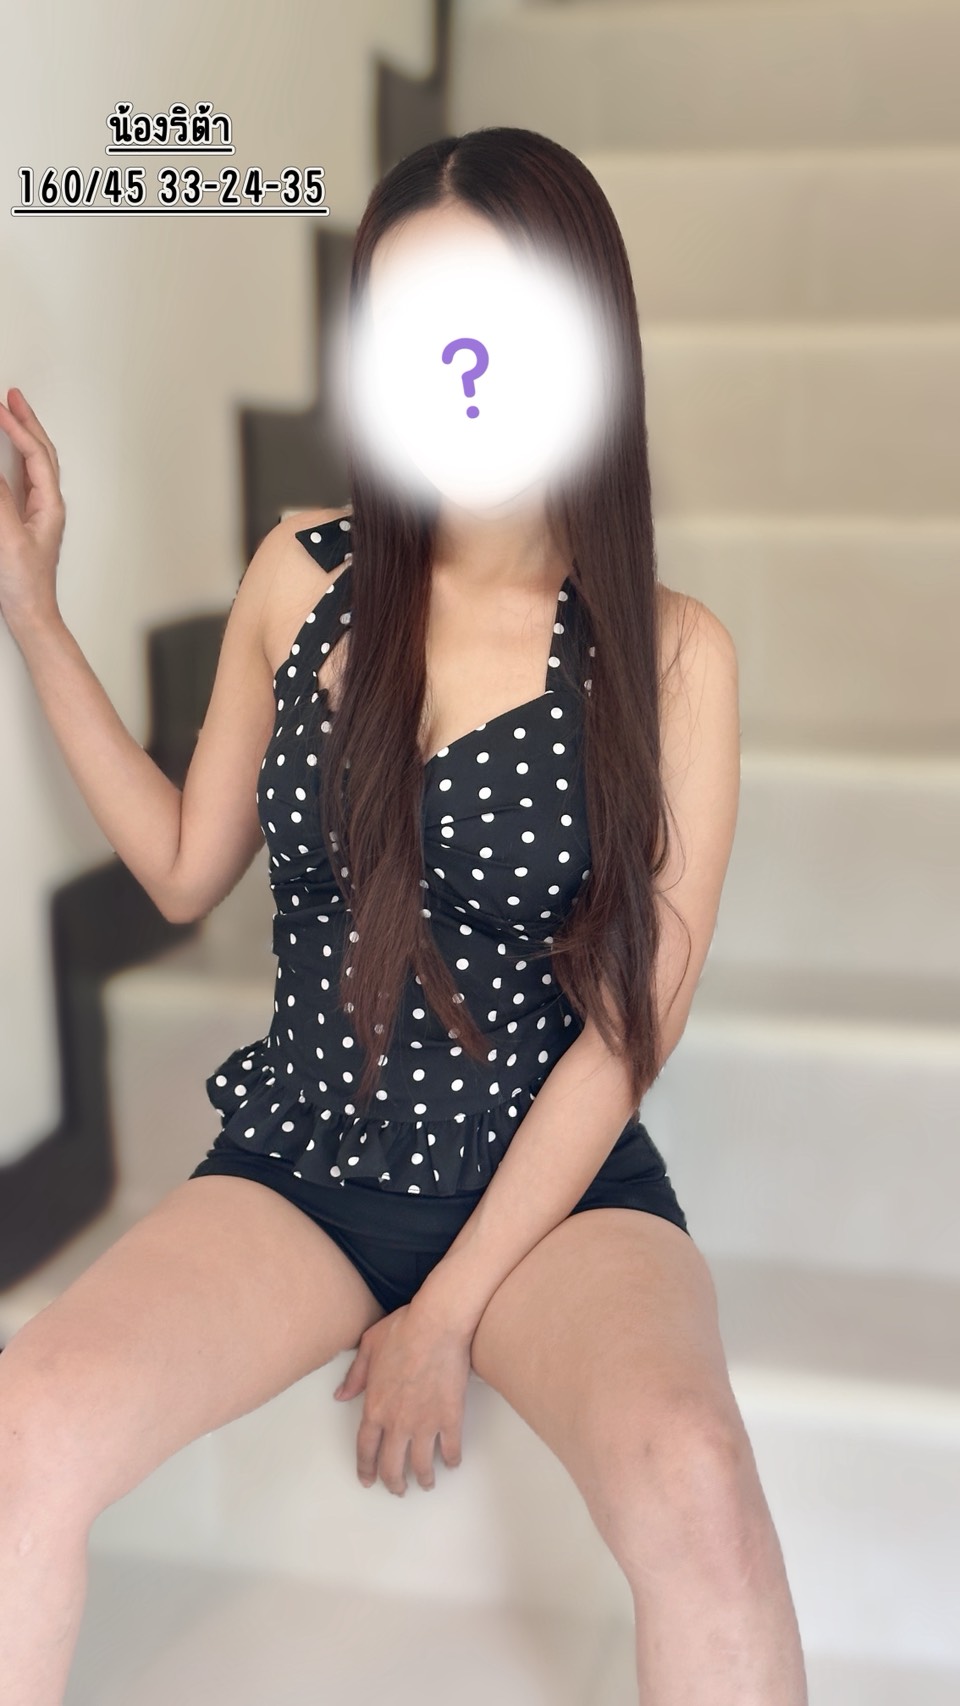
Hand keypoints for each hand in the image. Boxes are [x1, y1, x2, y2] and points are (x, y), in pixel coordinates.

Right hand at [0, 388, 66, 631]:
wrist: (31, 613)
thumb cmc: (25, 583)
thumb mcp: (8, 538)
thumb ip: (0, 501)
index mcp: (50, 505)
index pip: (34, 455)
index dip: (17, 429)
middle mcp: (48, 504)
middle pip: (40, 452)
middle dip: (26, 421)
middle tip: (11, 396)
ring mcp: (38, 511)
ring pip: (33, 463)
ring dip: (22, 435)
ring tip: (9, 413)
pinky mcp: (25, 519)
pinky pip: (22, 478)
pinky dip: (14, 456)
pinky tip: (6, 452)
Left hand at [333, 1303, 471, 1496]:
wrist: (437, 1325)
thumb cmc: (402, 1330)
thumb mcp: (368, 1347)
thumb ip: (355, 1376)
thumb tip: (340, 1395)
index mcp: (375, 1407)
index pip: (366, 1449)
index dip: (366, 1469)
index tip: (368, 1480)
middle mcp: (397, 1423)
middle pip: (392, 1466)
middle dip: (394, 1483)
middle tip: (398, 1489)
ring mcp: (425, 1423)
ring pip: (422, 1464)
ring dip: (423, 1479)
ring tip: (426, 1483)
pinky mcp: (450, 1418)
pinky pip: (451, 1449)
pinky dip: (451, 1460)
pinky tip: (451, 1462)